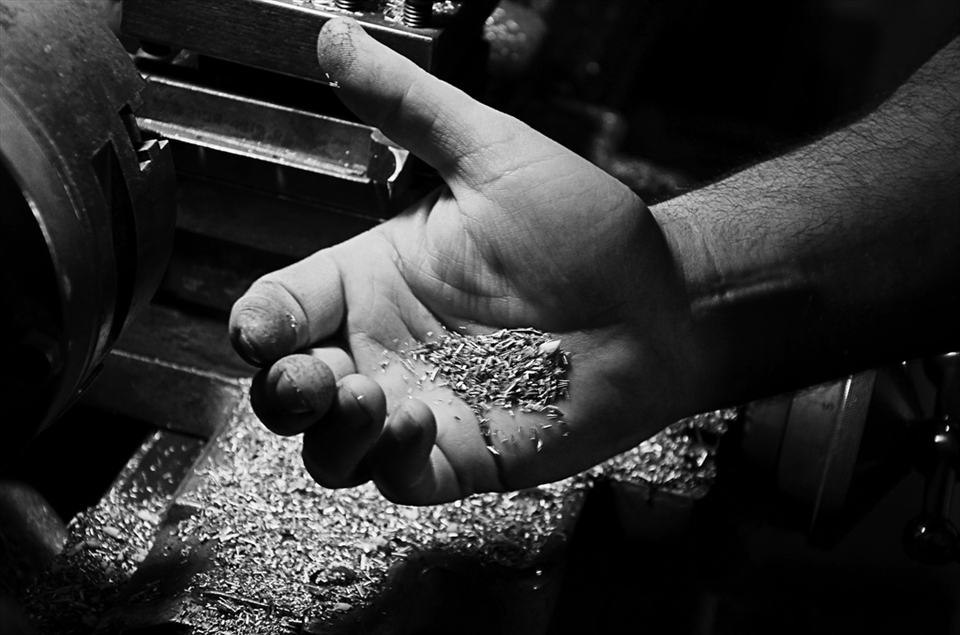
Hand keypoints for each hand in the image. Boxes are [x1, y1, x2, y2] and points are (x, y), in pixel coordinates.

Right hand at [229, 18, 698, 503]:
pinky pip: (401, 478)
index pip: (284, 307)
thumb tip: (337, 38)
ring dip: (331, 431)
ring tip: (367, 396)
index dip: (261, 323)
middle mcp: (389, 346)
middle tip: (310, 376)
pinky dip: (392, 461)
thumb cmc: (585, 230)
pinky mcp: (465, 453)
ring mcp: (423, 403)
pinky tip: (421, 422)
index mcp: (378, 278)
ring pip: (332, 446)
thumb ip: (409, 108)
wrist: (661, 302)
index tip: (266, 328)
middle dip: (282, 390)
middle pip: (292, 388)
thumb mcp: (490, 156)